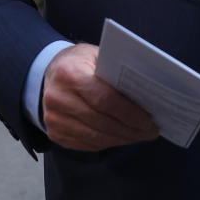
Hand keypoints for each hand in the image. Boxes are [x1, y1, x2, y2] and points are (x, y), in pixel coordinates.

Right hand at [41, 43, 157, 150]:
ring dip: (121, 139)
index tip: (149, 121)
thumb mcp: (96, 56)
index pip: (104, 99)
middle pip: (102, 122)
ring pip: (96, 137)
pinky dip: (108, 142)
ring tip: (139, 136)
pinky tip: (121, 138)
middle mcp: (58, 98)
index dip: (129, 113)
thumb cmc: (79, 62)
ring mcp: (54, 119)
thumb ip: (115, 72)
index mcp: (70, 73)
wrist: (49, 74)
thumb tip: (146, 93)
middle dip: (130, 130)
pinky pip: (87, 143)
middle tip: (150, 131)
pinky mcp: (55, 133)